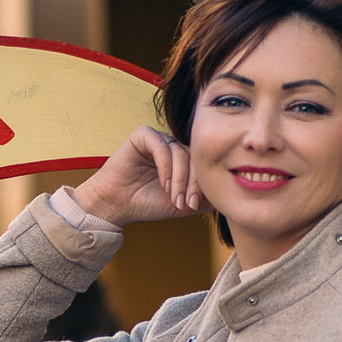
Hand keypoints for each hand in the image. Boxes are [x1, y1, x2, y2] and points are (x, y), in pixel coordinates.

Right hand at [72, 127, 200, 226]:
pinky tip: (162, 183)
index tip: (193, 206)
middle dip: (191, 183)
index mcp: (182, 160)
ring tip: (172, 196)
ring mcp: (158, 140)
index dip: (200, 185)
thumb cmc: (144, 204)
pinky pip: (161, 145)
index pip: (201, 165)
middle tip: (186, 202)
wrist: (115, 205)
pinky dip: (165, 166)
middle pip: (193, 157)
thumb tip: (225, 197)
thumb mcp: (181, 204)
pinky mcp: (143, 135)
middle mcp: (172, 147)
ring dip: (179, 178)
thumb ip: (202, 199)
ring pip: (180, 152)